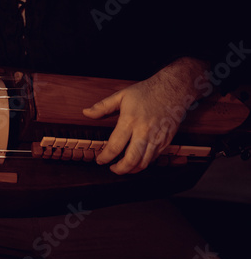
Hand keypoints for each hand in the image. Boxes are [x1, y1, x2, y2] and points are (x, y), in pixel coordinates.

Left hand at [82, 57, 208, 174]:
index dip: (105, 157)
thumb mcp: (121, 95)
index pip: (115, 146)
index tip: (100, 160)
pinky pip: (154, 158)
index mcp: (130, 121)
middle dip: (120, 169)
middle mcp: (144, 131)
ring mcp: (157, 137)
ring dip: (132, 169)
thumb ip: (102, 106)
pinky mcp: (166, 140)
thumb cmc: (146, 92)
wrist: (174, 88)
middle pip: (131, 160)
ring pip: (144, 162)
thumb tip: (86, 113)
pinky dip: (144, 163)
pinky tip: (137, 160)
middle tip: (112, 169)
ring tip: (123, 167)